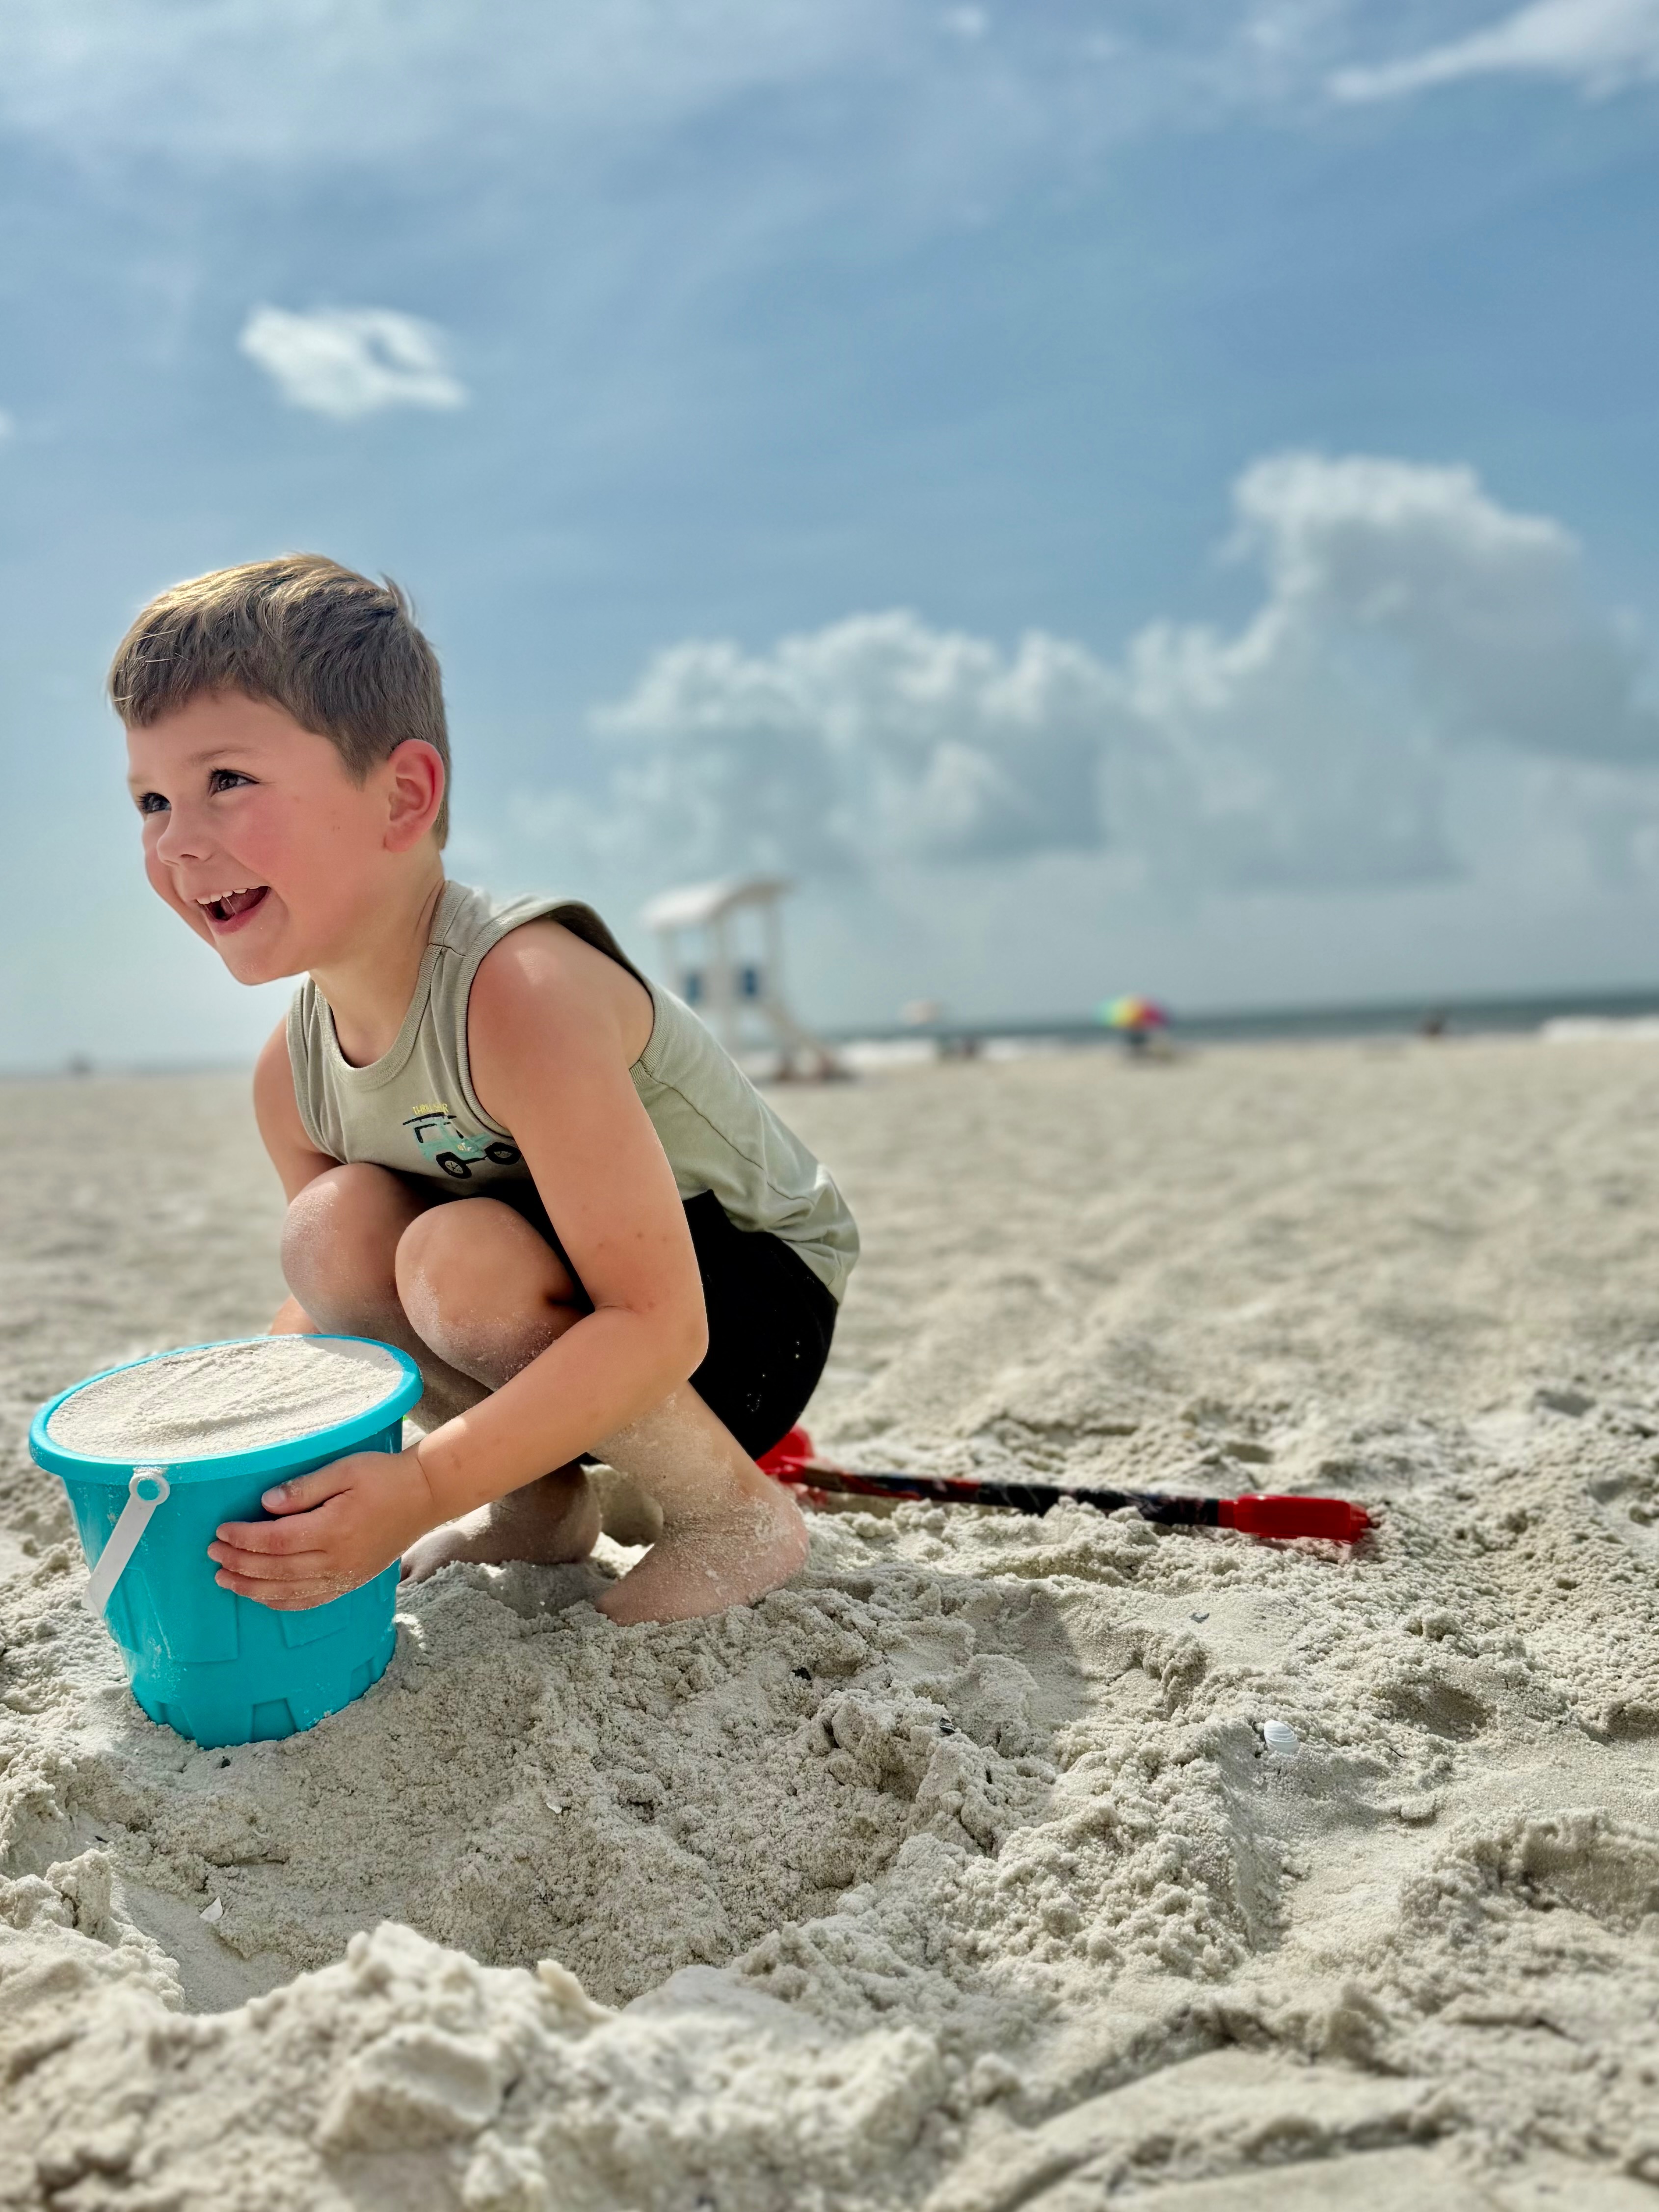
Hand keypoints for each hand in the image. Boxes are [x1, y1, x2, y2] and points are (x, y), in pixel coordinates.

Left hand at [208, 1447, 438, 1610]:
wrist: (426, 1495)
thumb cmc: (385, 1476)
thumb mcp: (345, 1469)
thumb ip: (304, 1489)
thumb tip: (266, 1504)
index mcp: (334, 1529)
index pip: (276, 1540)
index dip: (245, 1538)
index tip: (220, 1531)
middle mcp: (338, 1558)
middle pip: (277, 1569)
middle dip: (240, 1563)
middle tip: (212, 1555)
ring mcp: (346, 1575)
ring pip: (290, 1591)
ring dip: (253, 1589)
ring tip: (225, 1580)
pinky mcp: (352, 1581)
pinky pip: (311, 1601)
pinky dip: (282, 1603)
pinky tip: (263, 1598)